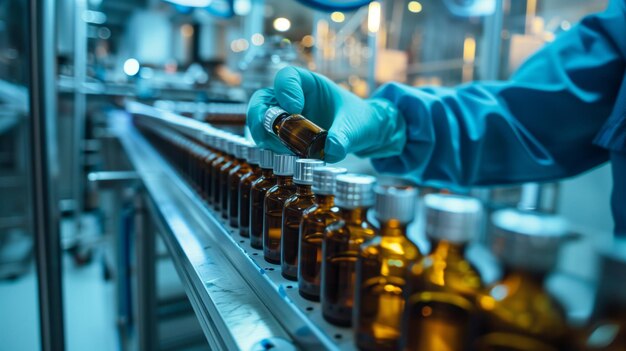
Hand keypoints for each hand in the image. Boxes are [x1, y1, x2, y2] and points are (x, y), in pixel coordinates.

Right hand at [246, 66, 405, 162]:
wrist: (364, 134)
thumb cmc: (360, 120)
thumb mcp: (355, 127)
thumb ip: (344, 136)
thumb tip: (332, 150)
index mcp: (310, 84)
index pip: (287, 76)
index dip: (285, 89)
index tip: (295, 108)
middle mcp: (293, 98)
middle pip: (264, 98)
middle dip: (260, 115)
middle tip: (267, 133)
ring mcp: (287, 118)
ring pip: (262, 120)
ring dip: (264, 135)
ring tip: (281, 148)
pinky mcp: (287, 137)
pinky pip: (270, 140)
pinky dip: (272, 148)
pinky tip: (286, 155)